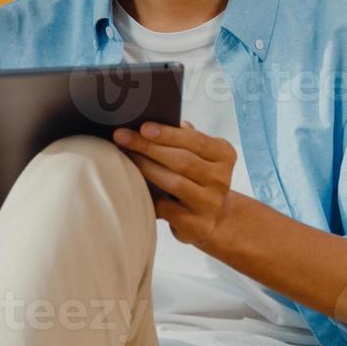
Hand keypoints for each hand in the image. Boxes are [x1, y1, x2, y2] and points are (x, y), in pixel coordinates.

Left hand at [113, 120, 238, 251]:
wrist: (214, 218)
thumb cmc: (197, 177)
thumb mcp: (199, 154)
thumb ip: (183, 137)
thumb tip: (150, 121)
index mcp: (224, 155)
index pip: (196, 140)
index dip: (168, 133)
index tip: (143, 127)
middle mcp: (221, 179)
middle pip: (182, 160)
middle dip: (148, 147)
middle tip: (122, 137)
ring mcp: (210, 203)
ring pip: (174, 182)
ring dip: (146, 168)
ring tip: (126, 157)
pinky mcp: (196, 225)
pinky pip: (166, 208)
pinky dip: (149, 196)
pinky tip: (133, 186)